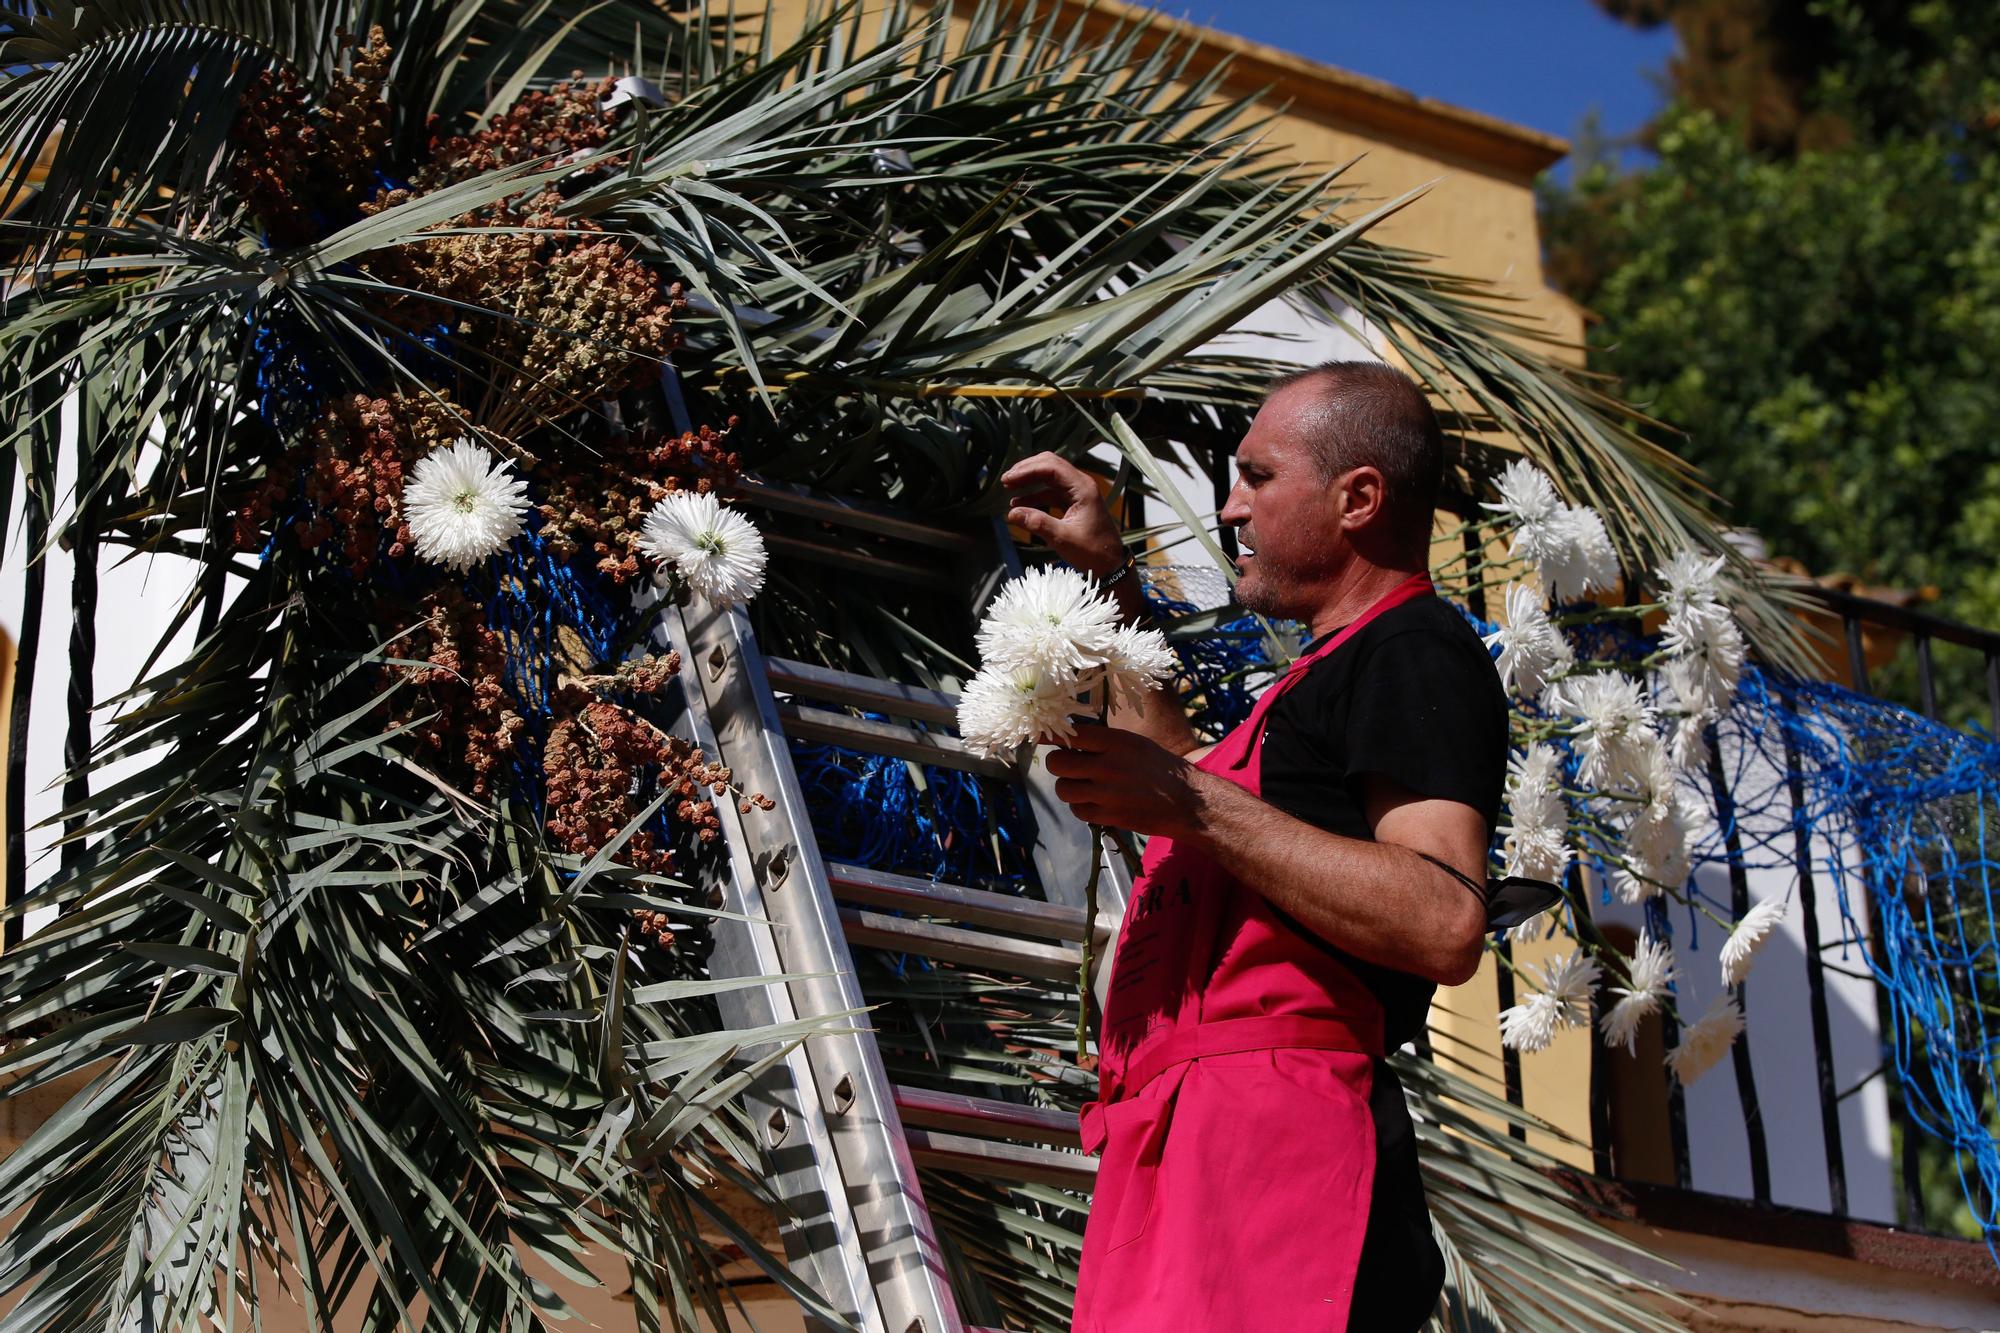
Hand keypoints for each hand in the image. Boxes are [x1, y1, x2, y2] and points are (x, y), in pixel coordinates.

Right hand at [1001, 451, 1124, 576]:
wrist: (1110, 565)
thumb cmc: (1093, 552)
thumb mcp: (1062, 538)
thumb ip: (1037, 523)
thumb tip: (1012, 514)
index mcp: (1083, 488)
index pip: (1051, 467)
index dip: (1027, 470)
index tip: (1008, 479)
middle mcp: (1081, 485)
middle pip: (1050, 466)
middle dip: (1027, 471)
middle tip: (1006, 480)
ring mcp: (1078, 493)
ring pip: (1049, 478)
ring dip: (1029, 481)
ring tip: (1009, 489)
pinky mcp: (1074, 503)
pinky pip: (1051, 492)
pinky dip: (1035, 495)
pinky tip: (1020, 503)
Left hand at [1044, 722, 1213, 837]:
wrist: (1188, 803)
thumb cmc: (1161, 768)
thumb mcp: (1135, 744)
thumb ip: (1104, 742)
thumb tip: (1070, 739)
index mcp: (1116, 742)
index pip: (1071, 734)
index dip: (1050, 735)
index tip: (1039, 735)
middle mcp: (1108, 766)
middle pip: (1058, 763)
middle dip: (1058, 764)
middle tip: (1068, 765)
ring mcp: (1106, 793)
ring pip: (1063, 789)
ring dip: (1068, 787)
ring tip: (1083, 785)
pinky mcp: (1108, 816)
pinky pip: (1077, 810)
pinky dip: (1081, 806)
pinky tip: (1094, 802)